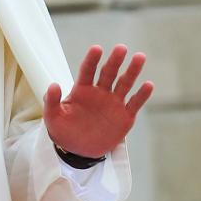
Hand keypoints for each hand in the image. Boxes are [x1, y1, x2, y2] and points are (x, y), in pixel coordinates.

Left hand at [43, 44, 152, 158]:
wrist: (79, 152)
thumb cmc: (64, 132)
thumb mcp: (53, 118)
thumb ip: (52, 102)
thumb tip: (53, 85)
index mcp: (82, 89)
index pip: (88, 70)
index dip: (92, 60)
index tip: (97, 49)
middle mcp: (100, 92)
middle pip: (109, 73)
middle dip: (114, 60)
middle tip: (121, 48)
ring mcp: (114, 103)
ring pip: (125, 83)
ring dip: (132, 71)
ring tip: (140, 57)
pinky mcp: (125, 116)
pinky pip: (135, 103)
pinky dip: (142, 95)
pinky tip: (148, 85)